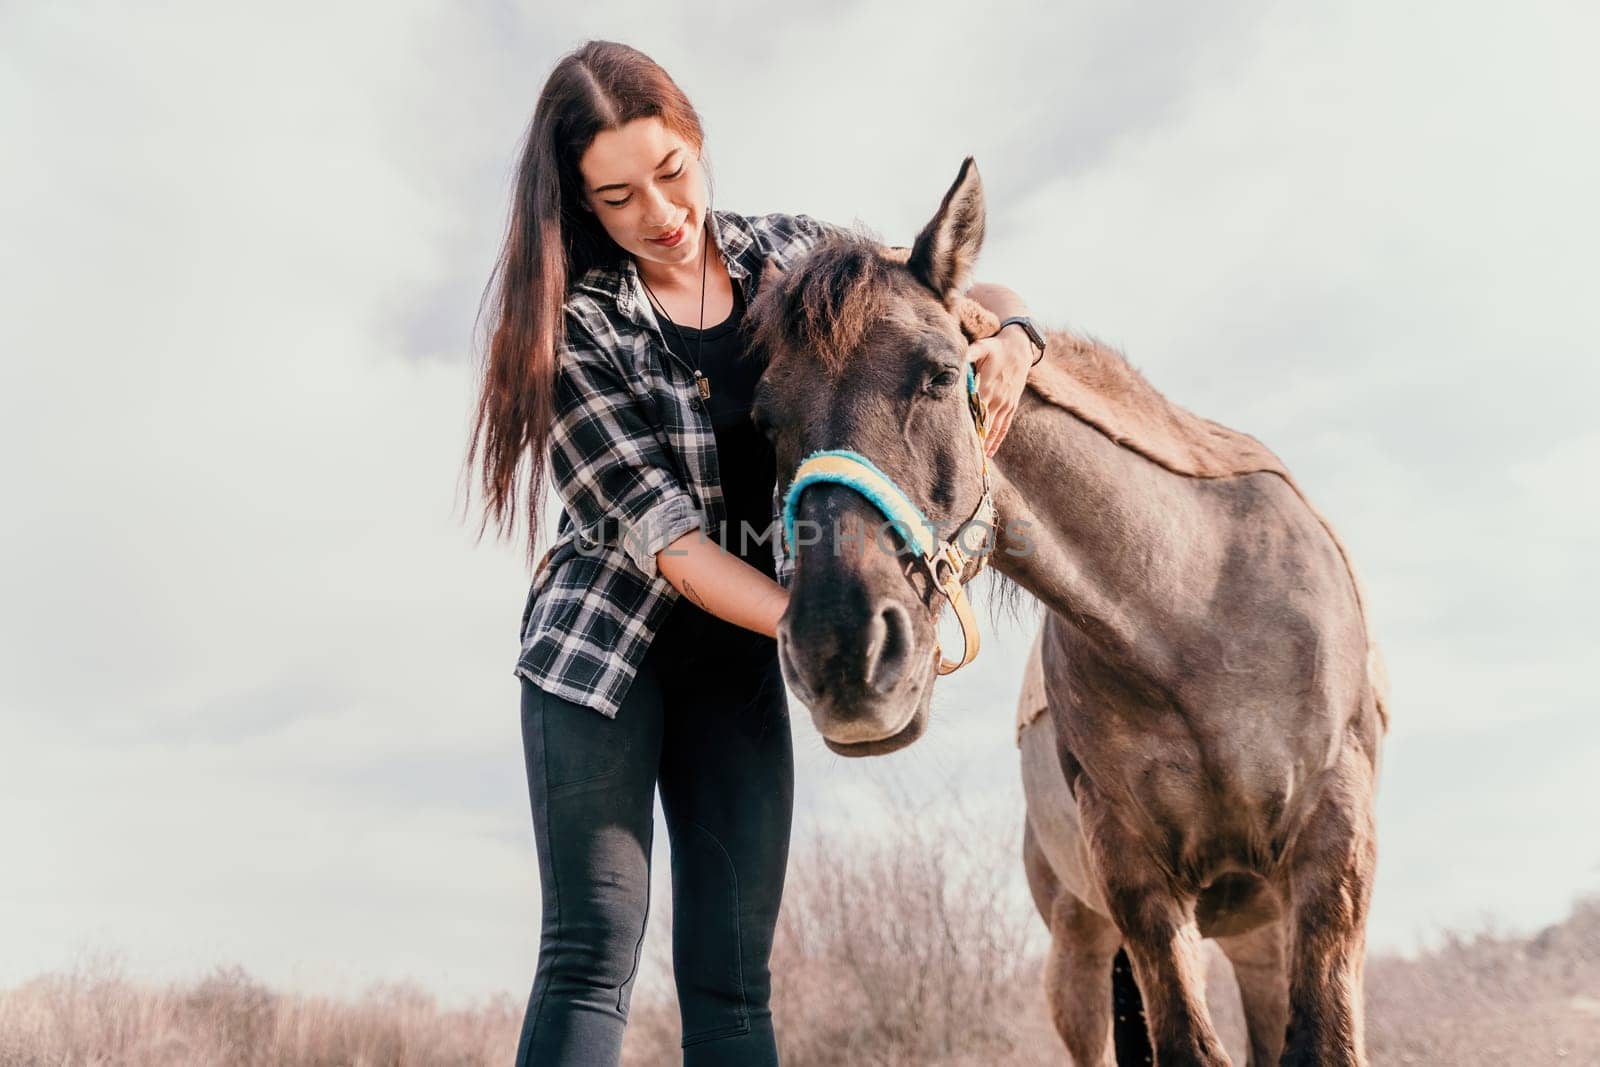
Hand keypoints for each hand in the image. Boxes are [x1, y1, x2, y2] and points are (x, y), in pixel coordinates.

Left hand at [967, 323, 1034, 457]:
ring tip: (974, 461)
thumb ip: (968, 354)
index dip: (967, 426)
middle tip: (962, 459)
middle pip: (984, 424)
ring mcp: (1006, 404)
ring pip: (994, 429)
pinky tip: (989, 452)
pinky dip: (996, 440)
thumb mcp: (982, 347)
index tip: (957, 441)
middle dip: (974, 440)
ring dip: (985, 444)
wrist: (1020, 347)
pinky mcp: (1011, 405)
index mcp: (988, 387)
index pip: (975, 411)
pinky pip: (1004, 427)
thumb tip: (955, 360)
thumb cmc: (996, 347)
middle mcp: (998, 399)